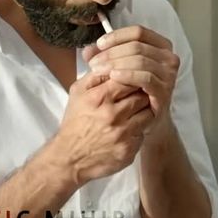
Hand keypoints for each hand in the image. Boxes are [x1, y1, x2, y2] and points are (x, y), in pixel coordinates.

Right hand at [51, 69, 153, 183]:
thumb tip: (111, 58)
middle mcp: (113, 115)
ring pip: (148, 113)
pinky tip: (129, 129)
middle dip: (140, 94)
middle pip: (142, 95)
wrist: (69, 158)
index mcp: (100, 97)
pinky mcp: (128, 150)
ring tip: (133, 112)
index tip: (131, 80)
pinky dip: (139, 129)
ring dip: (143, 111)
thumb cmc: (75, 122)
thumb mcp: (77, 93)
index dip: (132, 78)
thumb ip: (95, 74)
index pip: (129, 78)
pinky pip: (143, 133)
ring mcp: (122, 134)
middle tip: (135, 95)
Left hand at [82, 25, 179, 135]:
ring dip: (116, 63)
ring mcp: (168, 75)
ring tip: (98, 70)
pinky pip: (145, 78)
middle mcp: (168, 57)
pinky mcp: (164, 91)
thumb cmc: (131, 91)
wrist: (144, 121)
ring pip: (141, 60)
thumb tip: (87, 51)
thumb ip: (103, 58)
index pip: (138, 32)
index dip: (117, 36)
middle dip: (112, 53)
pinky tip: (113, 77)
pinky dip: (128, 75)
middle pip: (138, 46)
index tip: (99, 45)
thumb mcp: (116, 70)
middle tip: (93, 63)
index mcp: (159, 46)